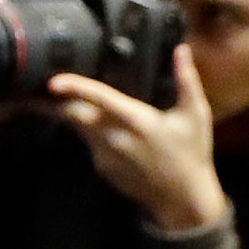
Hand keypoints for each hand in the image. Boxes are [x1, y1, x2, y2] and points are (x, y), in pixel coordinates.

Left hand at [51, 43, 227, 233]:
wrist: (183, 198)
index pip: (97, 98)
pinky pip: (89, 145)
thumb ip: (187, 80)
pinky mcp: (102, 168)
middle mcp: (114, 137)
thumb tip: (181, 49)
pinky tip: (106, 129)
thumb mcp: (196, 115)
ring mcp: (105, 155)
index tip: (53, 81)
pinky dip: (91, 134)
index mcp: (136, 120)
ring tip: (81, 102)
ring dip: (77, 116)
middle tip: (63, 88)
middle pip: (74, 113)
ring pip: (78, 129)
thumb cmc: (191, 153)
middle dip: (66, 100)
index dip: (73, 87)